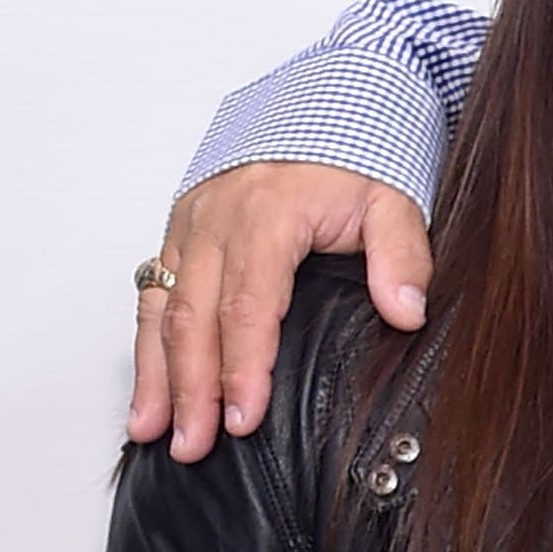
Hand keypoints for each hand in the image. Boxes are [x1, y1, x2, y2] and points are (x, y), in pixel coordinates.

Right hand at [131, 166, 435, 457]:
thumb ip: (402, 256)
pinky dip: (146, 346)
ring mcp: (191, 225)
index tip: (244, 419)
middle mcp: (216, 220)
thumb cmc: (358, 157)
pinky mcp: (182, 231)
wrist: (330, 105)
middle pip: (195, 317)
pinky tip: (148, 390)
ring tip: (152, 432)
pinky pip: (154, 293)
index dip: (243, 368)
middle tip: (192, 446)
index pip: (248, 305)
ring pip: (162, 309)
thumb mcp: (395, 199)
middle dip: (190, 388)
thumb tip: (406, 311)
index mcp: (265, 215)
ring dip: (157, 375)